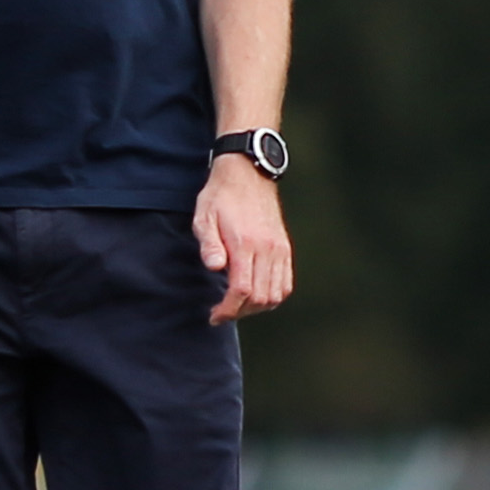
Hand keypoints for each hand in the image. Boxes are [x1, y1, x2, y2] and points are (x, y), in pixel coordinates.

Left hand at [196, 155, 294, 324]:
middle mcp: (267, 249)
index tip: (214, 316)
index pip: (242, 290)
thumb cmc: (220, 196)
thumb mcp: (204, 217)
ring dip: (256, 307)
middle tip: (222, 312)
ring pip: (276, 294)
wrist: (248, 174)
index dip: (228, 309)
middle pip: (260, 297)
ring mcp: (279, 249)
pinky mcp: (285, 248)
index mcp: (245, 243)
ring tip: (238, 305)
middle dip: (240, 312)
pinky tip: (256, 295)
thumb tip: (214, 267)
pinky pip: (285, 283)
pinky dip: (273, 297)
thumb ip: (209, 244)